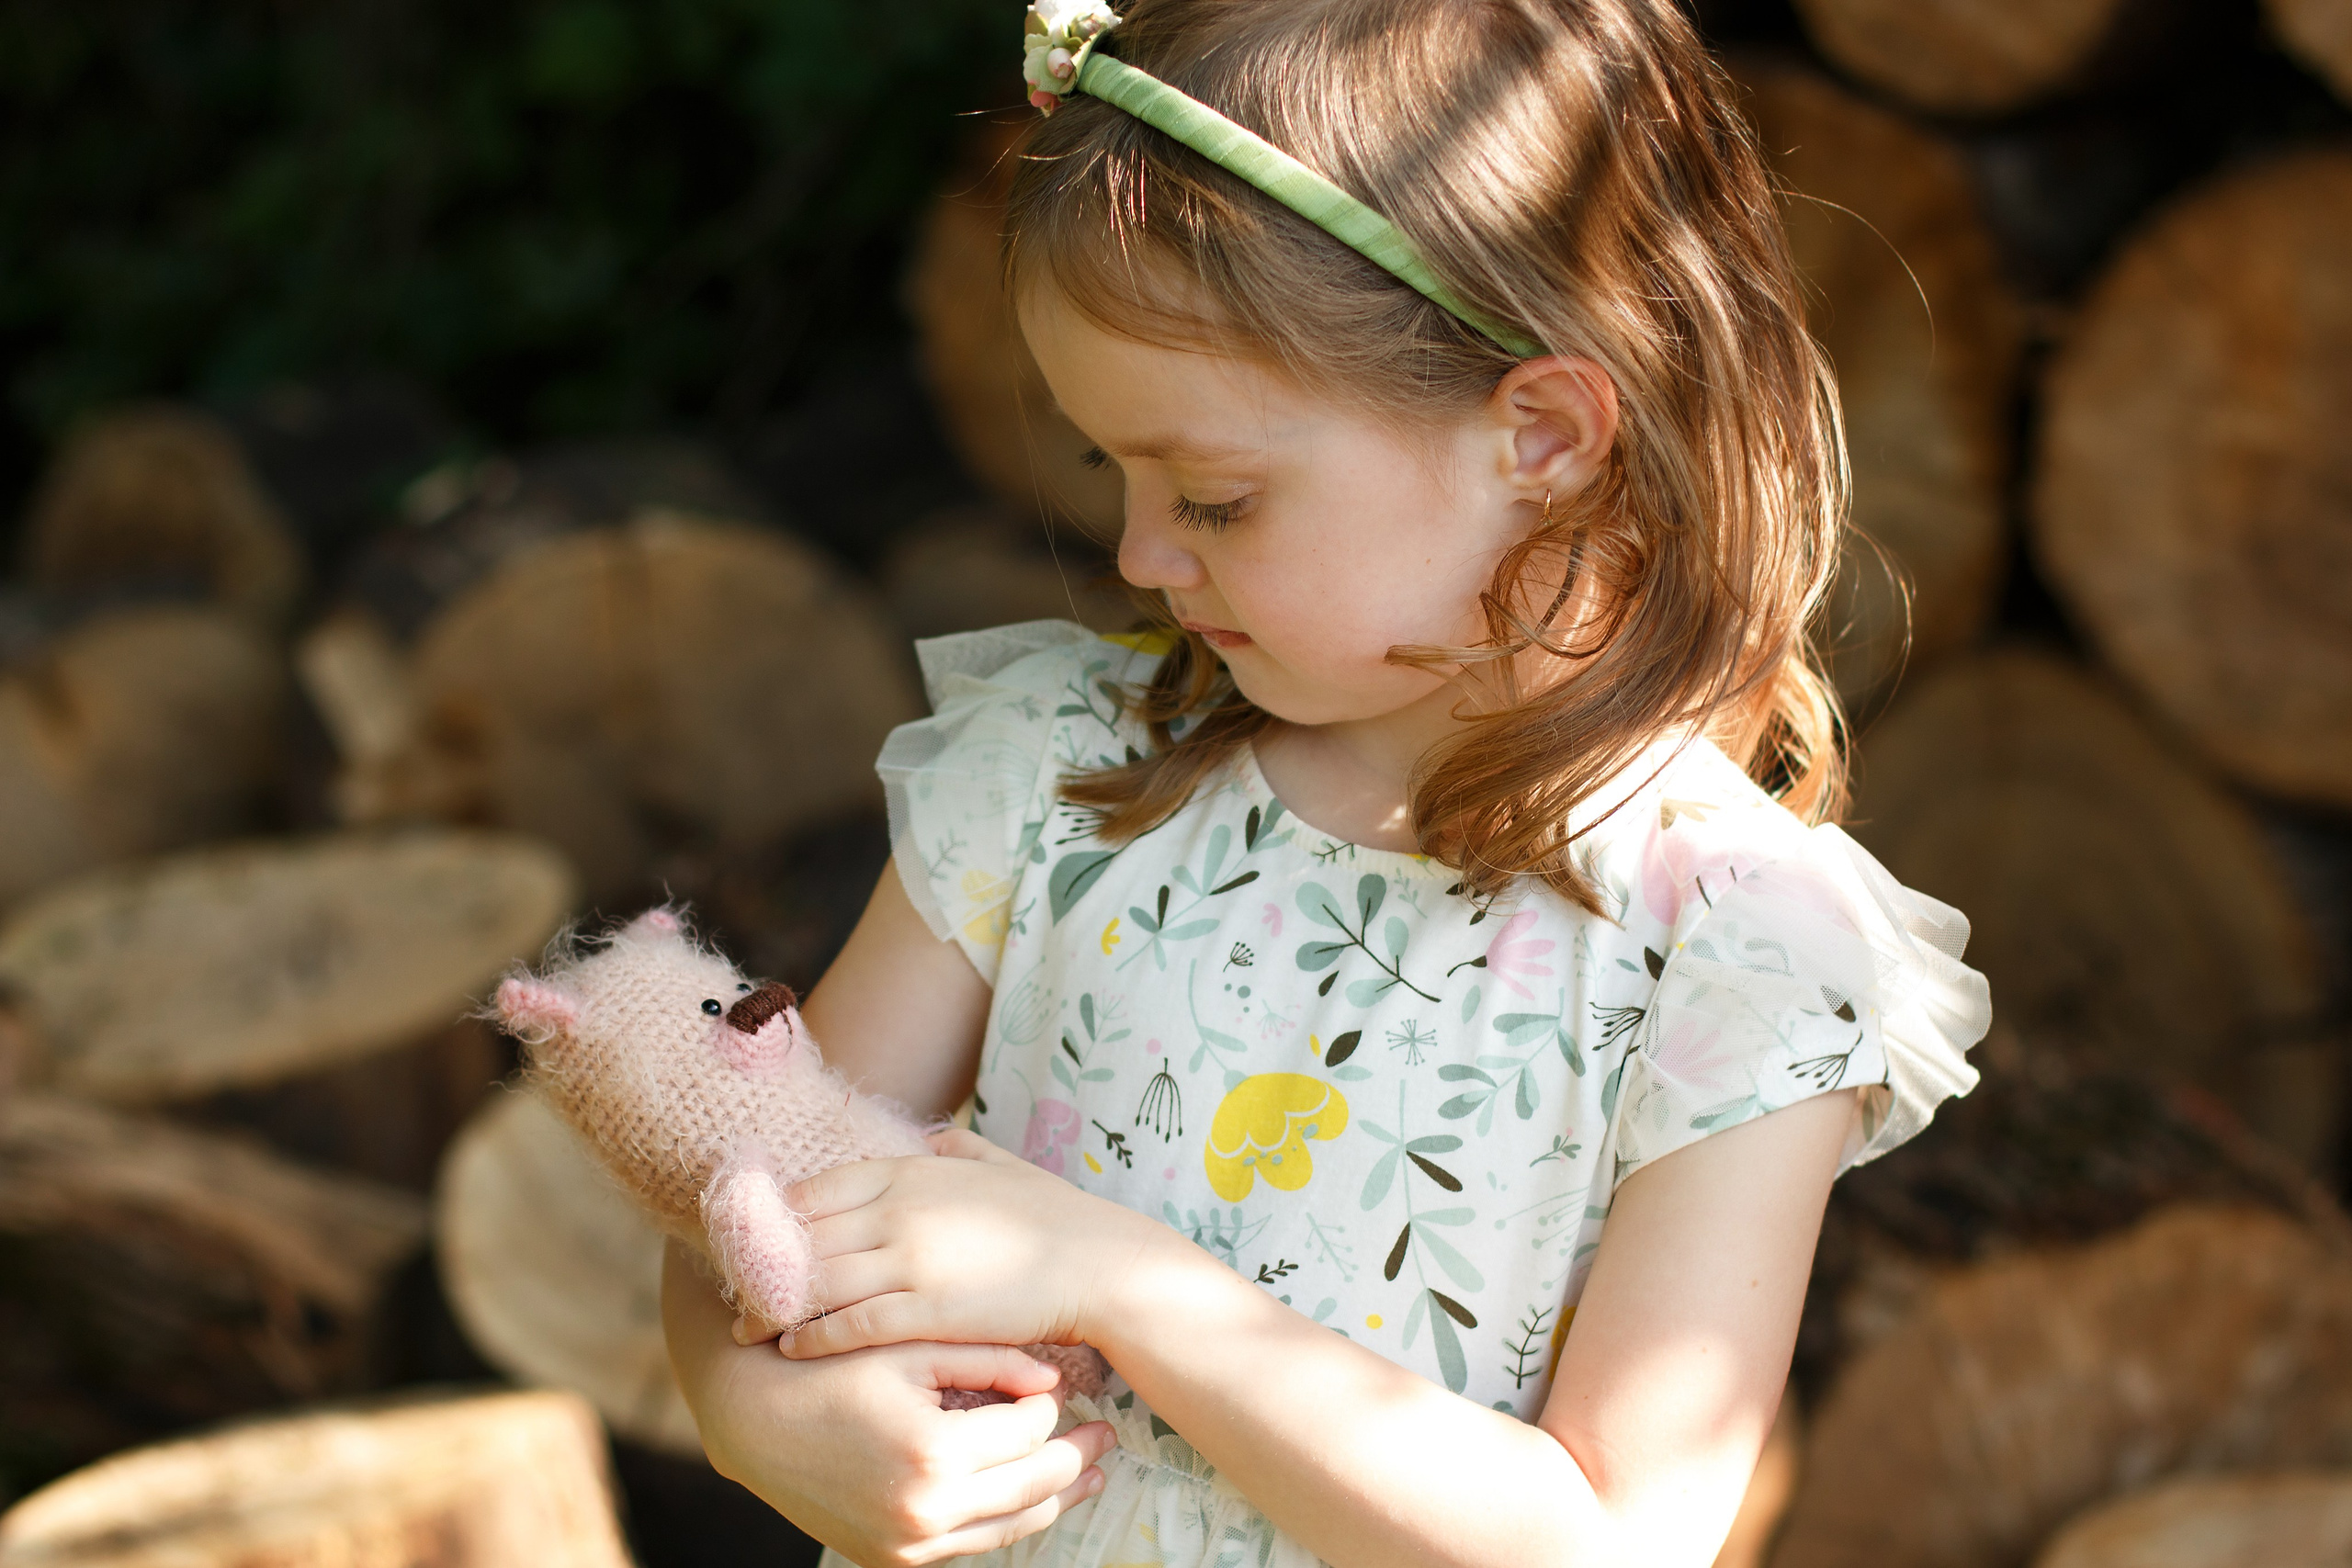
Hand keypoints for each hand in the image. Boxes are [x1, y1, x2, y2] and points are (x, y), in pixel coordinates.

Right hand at [664, 1241, 1114, 1565]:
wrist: (749, 1418)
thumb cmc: (829, 1364)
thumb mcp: (908, 1345)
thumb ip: (988, 1358)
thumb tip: (1057, 1382)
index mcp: (933, 1454)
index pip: (1029, 1432)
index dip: (1053, 1405)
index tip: (1074, 1384)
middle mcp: (922, 1513)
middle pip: (1031, 1486)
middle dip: (1076, 1458)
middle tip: (1110, 1435)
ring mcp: (905, 1547)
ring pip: (1008, 1527)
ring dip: (1053, 1498)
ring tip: (1089, 1471)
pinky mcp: (889, 1561)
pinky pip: (969, 1545)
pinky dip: (1004, 1519)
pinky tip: (1028, 1495)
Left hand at [779, 1128, 1160, 1361]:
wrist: (1098, 1265)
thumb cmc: (1054, 1217)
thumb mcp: (1001, 1166)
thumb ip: (960, 1150)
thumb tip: (935, 1138)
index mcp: (911, 1171)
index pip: (817, 1189)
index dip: (776, 1217)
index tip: (752, 1240)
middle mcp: (899, 1210)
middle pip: (804, 1236)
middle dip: (760, 1266)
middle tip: (731, 1292)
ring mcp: (911, 1261)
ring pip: (817, 1283)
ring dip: (773, 1307)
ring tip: (747, 1327)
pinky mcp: (926, 1310)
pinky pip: (851, 1323)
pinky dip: (814, 1336)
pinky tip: (793, 1348)